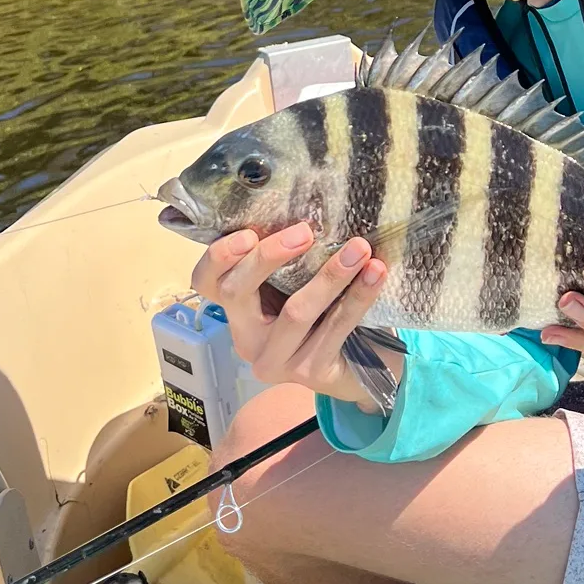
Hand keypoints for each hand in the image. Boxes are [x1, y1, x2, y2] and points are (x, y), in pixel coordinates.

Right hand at [191, 223, 389, 409]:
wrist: (356, 369)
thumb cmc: (322, 316)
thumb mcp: (296, 286)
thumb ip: (288, 262)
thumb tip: (307, 210)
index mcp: (235, 311)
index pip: (206, 282)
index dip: (219, 257)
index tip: (248, 234)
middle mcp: (246, 340)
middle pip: (238, 293)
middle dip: (269, 257)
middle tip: (306, 231)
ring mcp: (276, 361)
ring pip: (296, 311)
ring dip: (330, 275)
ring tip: (359, 248)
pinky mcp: (310, 373)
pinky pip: (336, 327)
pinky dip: (359, 296)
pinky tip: (376, 273)